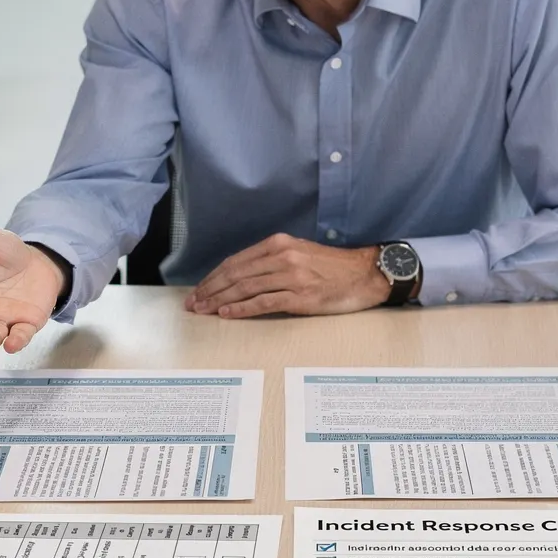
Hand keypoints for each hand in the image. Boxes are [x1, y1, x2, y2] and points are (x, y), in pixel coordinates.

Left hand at [186, 234, 389, 318]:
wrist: (364, 274)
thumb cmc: (332, 267)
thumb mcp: (300, 253)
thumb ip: (273, 261)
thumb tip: (243, 277)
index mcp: (279, 244)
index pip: (236, 261)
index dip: (214, 276)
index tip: (199, 289)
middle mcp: (282, 257)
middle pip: (235, 274)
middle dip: (210, 289)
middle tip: (193, 303)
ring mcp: (291, 276)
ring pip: (245, 288)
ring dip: (219, 300)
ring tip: (203, 310)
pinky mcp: (300, 296)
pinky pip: (264, 302)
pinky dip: (241, 308)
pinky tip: (226, 313)